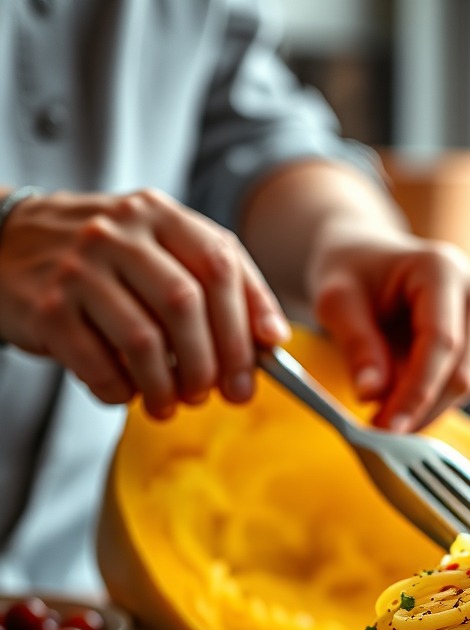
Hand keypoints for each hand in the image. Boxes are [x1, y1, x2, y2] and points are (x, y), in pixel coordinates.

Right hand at [0, 188, 290, 418]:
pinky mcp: (47, 309)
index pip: (220, 263)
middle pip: (186, 304)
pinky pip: (99, 365)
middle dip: (213, 361)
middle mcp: (117, 234)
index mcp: (158, 215)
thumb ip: (218, 284)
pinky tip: (129, 393)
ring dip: (170, 386)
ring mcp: (78, 269)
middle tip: (220, 393)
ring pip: (145, 341)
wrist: (3, 243)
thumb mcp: (161, 249)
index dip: (250, 317)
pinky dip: (123, 391)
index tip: (266, 358)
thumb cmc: (104, 258)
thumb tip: (272, 339)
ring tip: (175, 402)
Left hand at [308, 230, 469, 431]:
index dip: (416, 391)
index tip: (388, 427)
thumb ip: (356, 344)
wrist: (367, 256)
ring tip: (383, 415)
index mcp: (442, 268)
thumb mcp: (337, 300)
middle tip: (379, 430)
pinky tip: (400, 404)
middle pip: (461, 370)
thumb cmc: (351, 271)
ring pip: (465, 383)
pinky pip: (460, 381)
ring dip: (425, 408)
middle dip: (420, 408)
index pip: (441, 342)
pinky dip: (430, 400)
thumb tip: (372, 394)